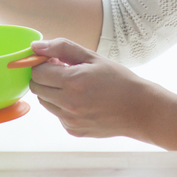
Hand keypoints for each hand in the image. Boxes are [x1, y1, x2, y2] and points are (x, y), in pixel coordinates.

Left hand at [27, 38, 158, 139]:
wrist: (140, 109)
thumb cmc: (118, 80)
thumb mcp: (92, 57)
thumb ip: (62, 48)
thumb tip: (36, 46)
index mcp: (72, 81)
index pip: (37, 71)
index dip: (43, 63)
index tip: (55, 61)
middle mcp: (68, 103)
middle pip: (36, 88)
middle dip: (45, 77)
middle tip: (64, 72)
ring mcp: (70, 120)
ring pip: (45, 102)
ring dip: (52, 92)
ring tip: (75, 87)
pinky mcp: (73, 130)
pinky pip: (57, 115)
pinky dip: (63, 107)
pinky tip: (82, 101)